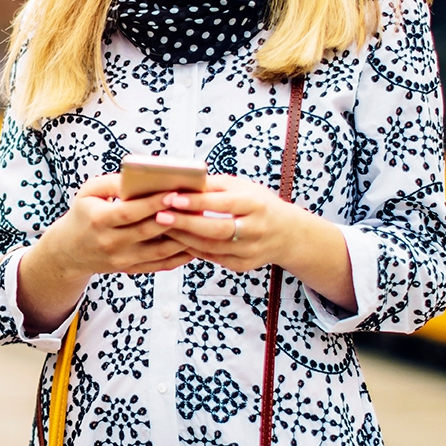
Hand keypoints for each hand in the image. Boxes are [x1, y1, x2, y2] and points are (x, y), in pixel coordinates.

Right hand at [16, 174, 192, 333]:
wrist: (69, 251)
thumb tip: (141, 177)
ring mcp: (121, 260)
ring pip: (158, 251)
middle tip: (196, 204)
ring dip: (182, 238)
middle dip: (173, 217)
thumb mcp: (88, 192)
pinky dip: (179, 256)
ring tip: (200, 222)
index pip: (129, 212)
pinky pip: (159, 265)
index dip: (153, 203)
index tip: (174, 191)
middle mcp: (110, 243)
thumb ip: (112, 182)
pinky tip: (194, 243)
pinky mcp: (130, 269)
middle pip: (147, 231)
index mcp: (99, 221)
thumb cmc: (83, 214)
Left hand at [156, 174, 356, 308]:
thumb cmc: (258, 203)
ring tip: (161, 227)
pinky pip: (211, 257)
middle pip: (215, 229)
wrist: (286, 233)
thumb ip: (213, 186)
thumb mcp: (242, 187)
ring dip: (182, 237)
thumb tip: (181, 180)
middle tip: (158, 215)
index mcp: (255, 205)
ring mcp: (249, 251)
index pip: (222, 203)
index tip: (171, 197)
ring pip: (210, 247)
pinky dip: (191, 248)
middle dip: (184, 223)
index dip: (196, 202)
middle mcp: (255, 230)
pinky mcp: (241, 265)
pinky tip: (175, 239)